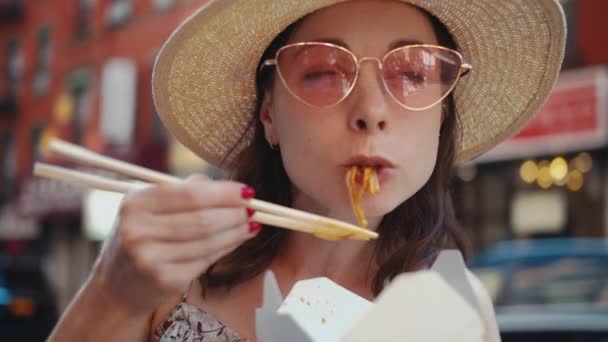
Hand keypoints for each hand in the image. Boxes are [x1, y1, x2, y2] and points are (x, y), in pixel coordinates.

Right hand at [91, 174, 259, 313]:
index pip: (190, 194)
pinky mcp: (165, 280)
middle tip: (255, 208)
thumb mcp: (150, 207)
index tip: (247, 191)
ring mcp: (150, 259)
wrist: (118, 285)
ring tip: (252, 223)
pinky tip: (238, 240)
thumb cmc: (142, 237)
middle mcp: (138, 231)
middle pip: (203, 219)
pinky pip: (206, 260)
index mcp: (135, 203)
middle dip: (235, 213)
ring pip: (208, 241)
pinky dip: (227, 247)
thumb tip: (225, 187)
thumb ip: (184, 191)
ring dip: (237, 231)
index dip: (224, 193)